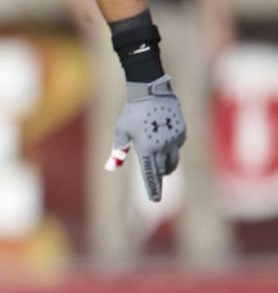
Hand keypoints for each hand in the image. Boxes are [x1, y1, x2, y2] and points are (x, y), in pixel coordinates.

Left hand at [105, 74, 186, 202]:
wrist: (151, 91)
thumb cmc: (131, 112)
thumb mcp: (121, 131)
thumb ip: (118, 151)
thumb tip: (110, 168)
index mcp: (147, 149)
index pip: (151, 175)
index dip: (153, 189)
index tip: (155, 200)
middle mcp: (163, 147)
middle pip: (163, 169)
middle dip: (159, 176)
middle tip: (156, 178)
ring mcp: (175, 139)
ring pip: (173, 160)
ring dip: (167, 166)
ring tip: (164, 168)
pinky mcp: (182, 131)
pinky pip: (178, 145)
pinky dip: (172, 149)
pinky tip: (166, 144)